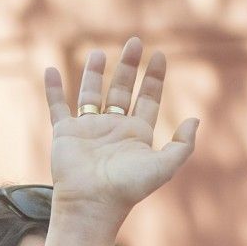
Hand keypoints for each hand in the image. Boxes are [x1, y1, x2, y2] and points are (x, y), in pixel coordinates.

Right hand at [43, 37, 198, 236]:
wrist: (92, 203)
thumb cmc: (128, 188)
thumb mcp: (163, 167)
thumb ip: (182, 145)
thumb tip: (195, 120)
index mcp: (137, 134)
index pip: (147, 99)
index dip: (154, 78)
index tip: (159, 56)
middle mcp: (113, 129)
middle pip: (121, 90)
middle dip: (128, 66)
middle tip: (134, 42)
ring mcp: (88, 130)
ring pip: (91, 94)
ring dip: (94, 73)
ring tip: (99, 53)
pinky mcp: (65, 133)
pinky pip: (57, 106)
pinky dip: (53, 89)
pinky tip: (51, 70)